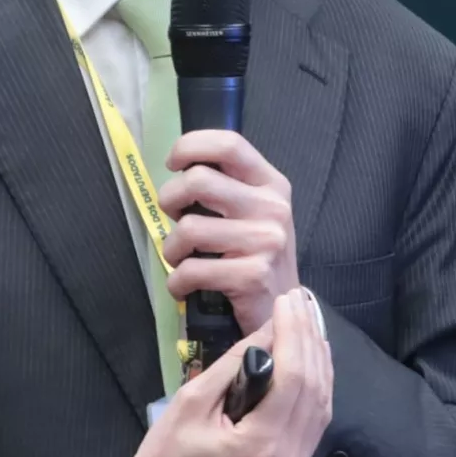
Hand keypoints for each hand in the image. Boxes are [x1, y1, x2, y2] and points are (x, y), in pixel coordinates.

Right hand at [96, 288, 335, 456]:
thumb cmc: (165, 456)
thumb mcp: (193, 401)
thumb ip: (235, 364)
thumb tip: (268, 328)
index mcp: (261, 446)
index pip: (294, 379)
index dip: (294, 334)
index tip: (289, 301)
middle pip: (314, 389)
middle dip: (309, 340)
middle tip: (300, 303)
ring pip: (321, 404)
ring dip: (317, 360)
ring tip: (307, 321)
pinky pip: (313, 420)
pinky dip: (314, 385)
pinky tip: (309, 358)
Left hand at [157, 130, 297, 336]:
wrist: (286, 311)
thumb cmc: (259, 257)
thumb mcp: (255, 213)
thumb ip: (228, 187)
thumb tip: (180, 171)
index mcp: (272, 184)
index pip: (230, 144)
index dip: (191, 146)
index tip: (172, 163)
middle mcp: (272, 208)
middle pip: (198, 180)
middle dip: (169, 199)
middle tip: (173, 218)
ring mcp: (265, 242)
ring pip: (189, 228)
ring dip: (171, 248)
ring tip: (179, 259)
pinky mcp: (252, 276)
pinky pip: (192, 270)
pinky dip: (177, 282)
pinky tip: (184, 286)